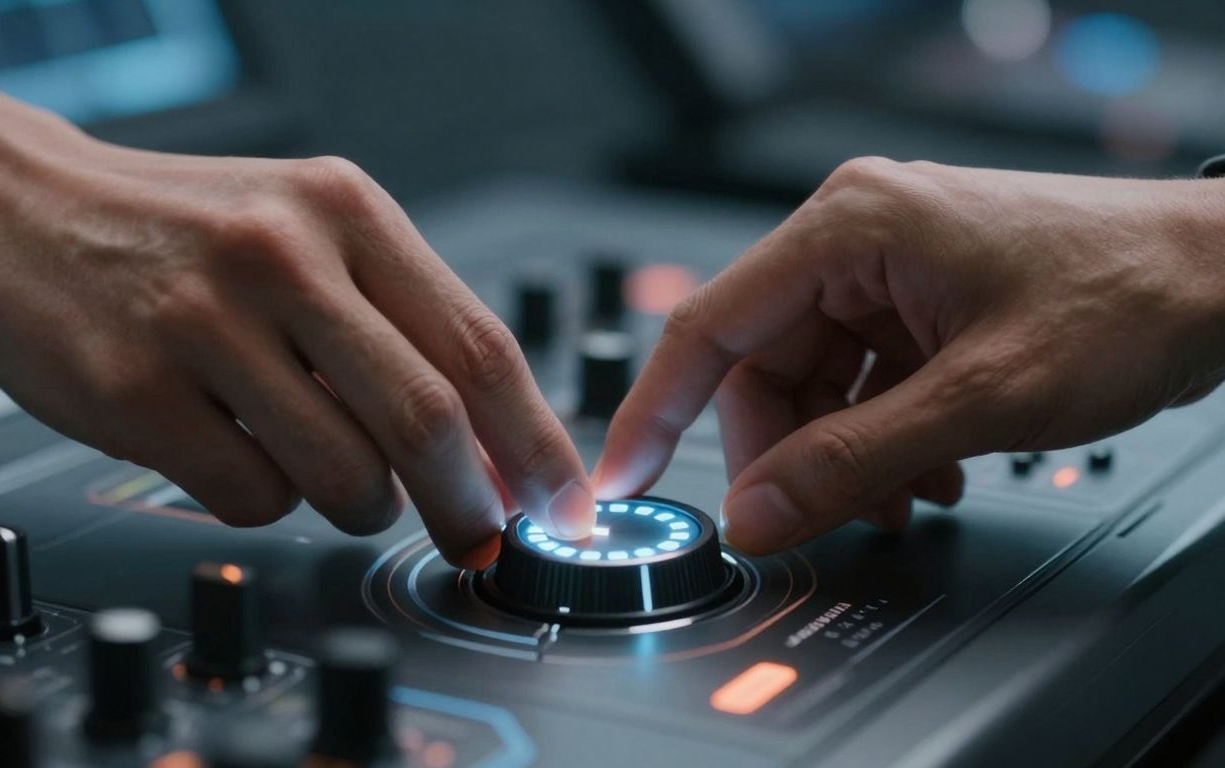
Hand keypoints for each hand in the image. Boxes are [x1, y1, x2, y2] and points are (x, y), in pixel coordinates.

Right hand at [0, 116, 593, 567]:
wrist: (14, 204)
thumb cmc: (182, 230)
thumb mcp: (307, 229)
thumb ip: (400, 324)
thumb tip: (492, 449)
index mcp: (344, 210)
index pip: (479, 344)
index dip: (535, 441)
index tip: (563, 501)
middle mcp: (280, 255)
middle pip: (425, 419)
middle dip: (468, 501)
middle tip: (477, 532)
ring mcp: (202, 322)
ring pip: (343, 472)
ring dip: (362, 505)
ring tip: (337, 477)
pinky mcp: (133, 391)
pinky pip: (250, 496)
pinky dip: (267, 502)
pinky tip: (241, 456)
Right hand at [594, 158, 1224, 553]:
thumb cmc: (1127, 294)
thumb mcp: (979, 398)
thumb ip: (852, 463)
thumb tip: (756, 514)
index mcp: (847, 225)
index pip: (709, 324)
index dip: (655, 410)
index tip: (625, 478)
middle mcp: (854, 237)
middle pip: (762, 367)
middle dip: (788, 452)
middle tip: (816, 516)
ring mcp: (885, 270)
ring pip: (811, 385)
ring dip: (842, 455)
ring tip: (903, 496)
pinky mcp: (914, 301)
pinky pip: (859, 383)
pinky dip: (878, 438)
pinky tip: (927, 469)